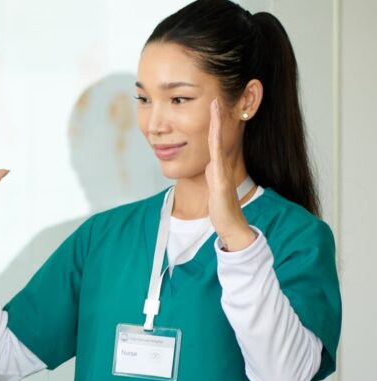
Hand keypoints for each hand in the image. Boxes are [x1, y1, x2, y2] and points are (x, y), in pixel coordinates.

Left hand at [206, 99, 255, 251]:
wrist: (231, 224)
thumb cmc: (221, 209)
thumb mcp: (213, 187)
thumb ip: (211, 175)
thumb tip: (208, 166)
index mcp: (217, 167)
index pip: (214, 140)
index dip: (214, 123)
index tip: (212, 104)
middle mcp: (221, 165)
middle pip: (218, 136)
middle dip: (217, 116)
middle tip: (215, 96)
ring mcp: (222, 171)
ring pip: (218, 142)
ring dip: (217, 123)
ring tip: (215, 105)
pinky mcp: (221, 179)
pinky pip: (217, 157)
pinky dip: (216, 143)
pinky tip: (215, 131)